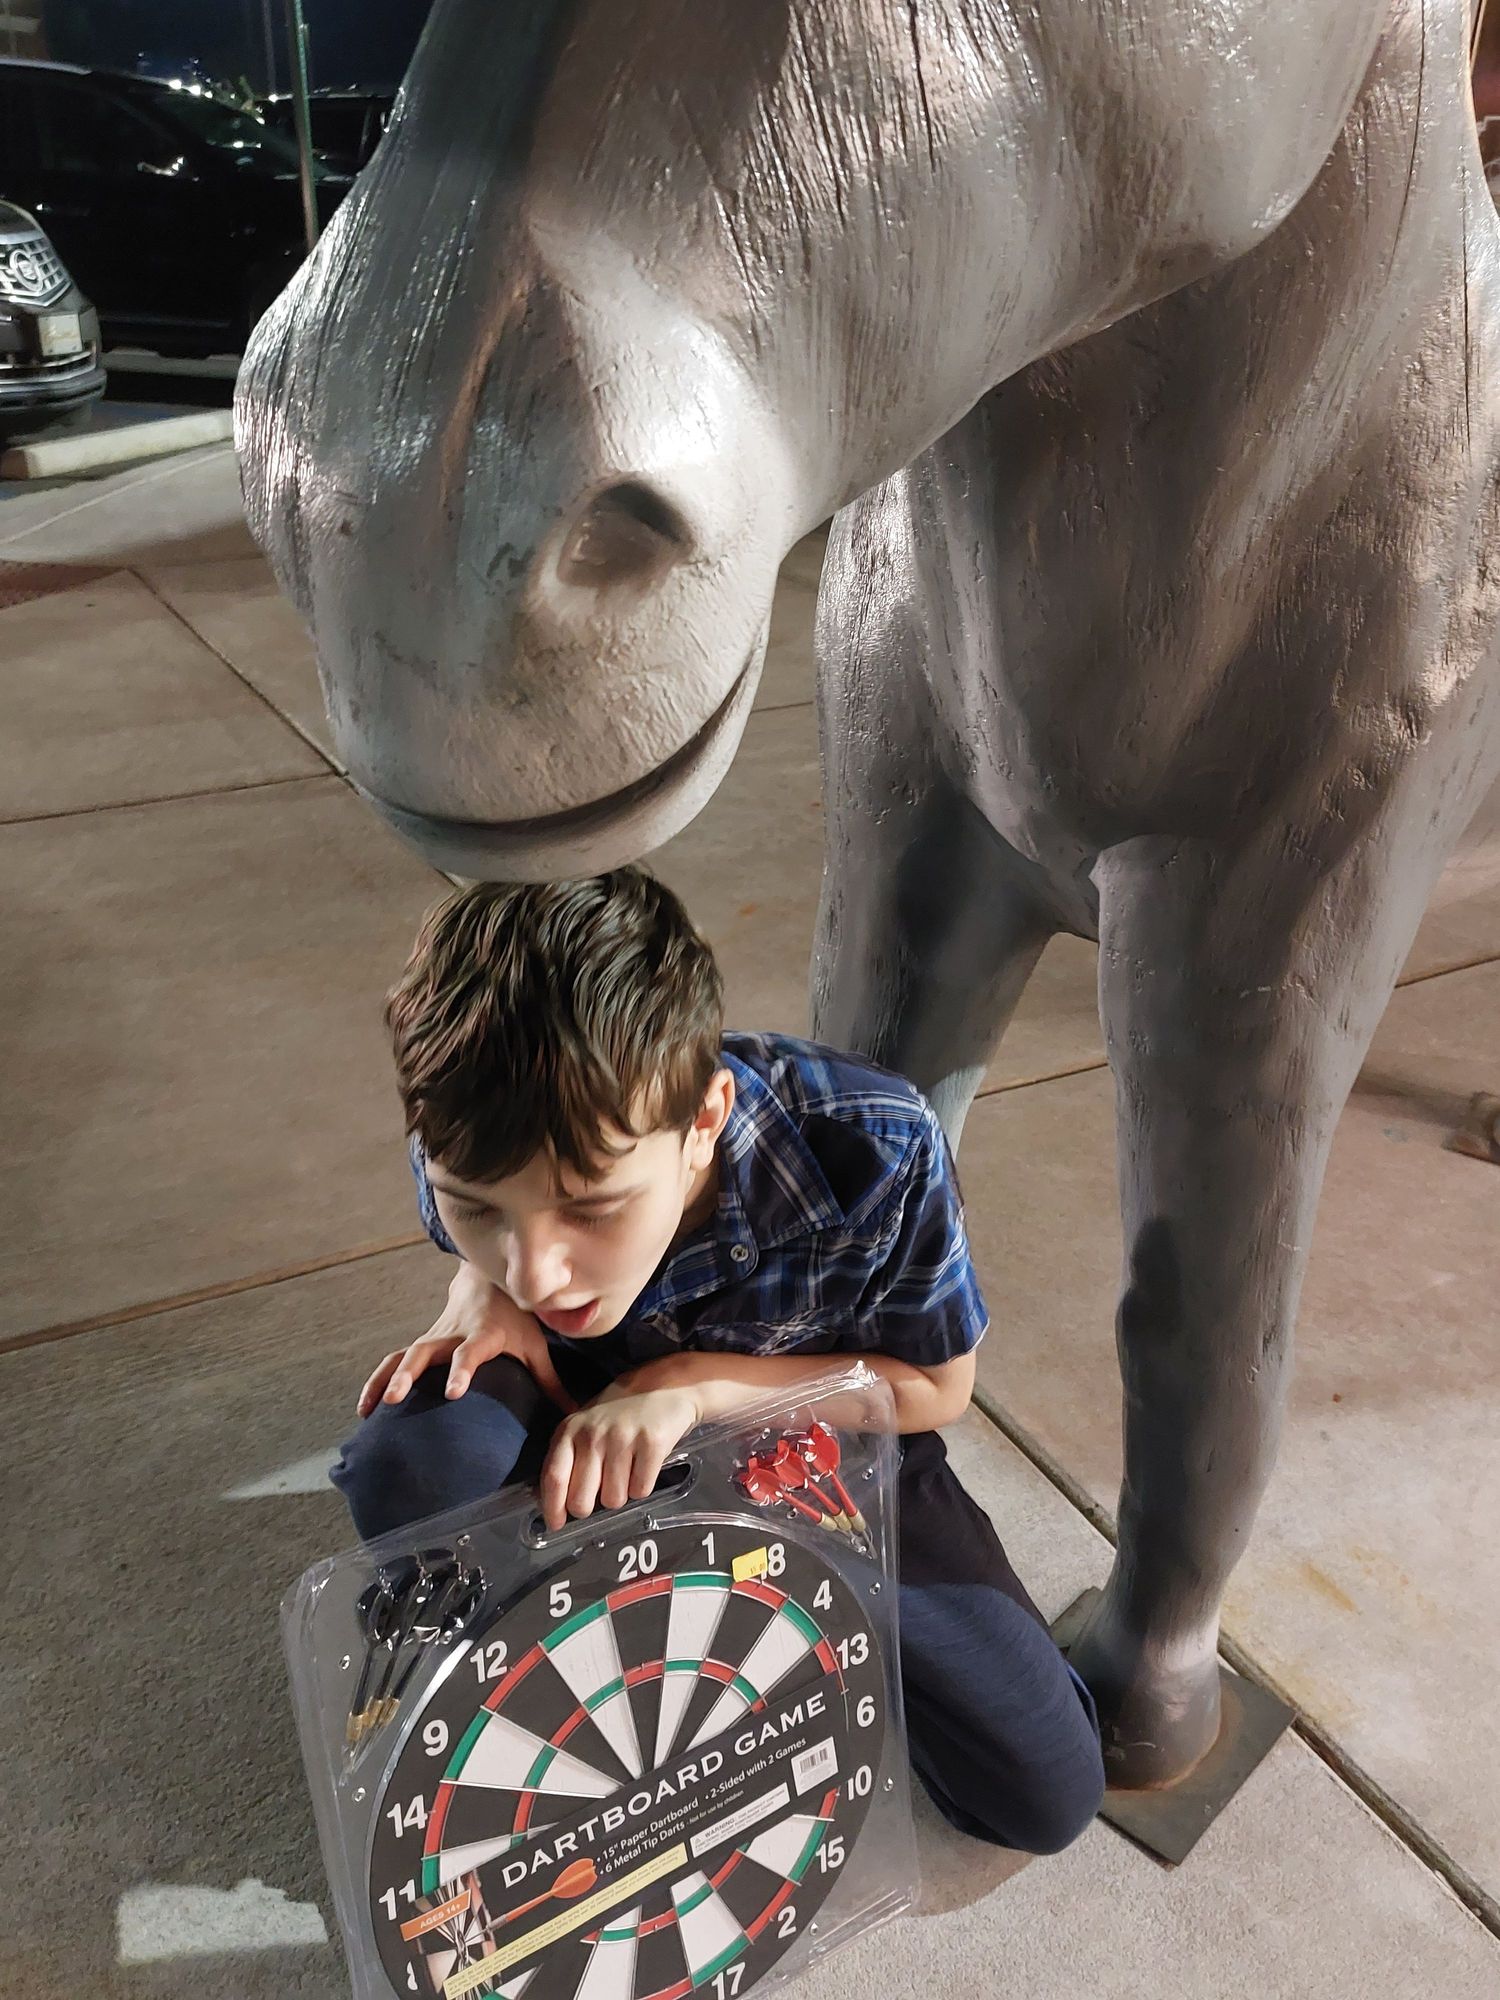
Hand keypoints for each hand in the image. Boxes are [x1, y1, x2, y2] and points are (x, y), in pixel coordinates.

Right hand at [357, 1261, 577, 1414]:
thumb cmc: (517, 1317)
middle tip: (395, 1399)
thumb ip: (551, 1380)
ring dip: (385, 1379)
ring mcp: (434, 1337)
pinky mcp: (423, 1342)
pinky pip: (395, 1359)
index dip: (461, 1369)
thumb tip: (574, 1414)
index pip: (470, 1352)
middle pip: (424, 1352)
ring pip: (402, 1355)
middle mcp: (453, 1334)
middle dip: (407, 1374)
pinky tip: (365, 1407)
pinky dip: (378, 1380)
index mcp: (482, 1333)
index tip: (451, 1391)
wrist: (489, 1280)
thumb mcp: (536, 1344)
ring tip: (369, 1409)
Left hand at [539, 1382, 699, 1529]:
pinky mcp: (651, 1444)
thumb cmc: (619, 1411)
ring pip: (614, 1500)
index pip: (554, 1477)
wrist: (665, 1385)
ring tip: (627, 1468)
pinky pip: (640, 1490)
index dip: (553, 1507)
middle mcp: (592, 1434)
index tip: (557, 1524)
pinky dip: (643, 1485)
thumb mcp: (585, 1425)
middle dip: (590, 1507)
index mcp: (570, 1430)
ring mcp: (622, 1438)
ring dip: (622, 1493)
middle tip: (600, 1493)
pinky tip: (644, 1464)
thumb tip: (551, 1502)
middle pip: (581, 1500)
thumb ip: (568, 1458)